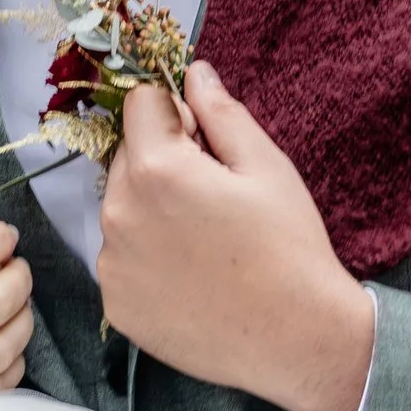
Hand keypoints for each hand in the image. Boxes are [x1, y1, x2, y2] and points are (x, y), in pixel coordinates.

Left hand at [97, 60, 374, 410]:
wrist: (297, 338)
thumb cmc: (289, 247)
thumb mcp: (266, 167)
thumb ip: (221, 114)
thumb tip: (193, 73)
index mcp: (156, 170)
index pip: (141, 104)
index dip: (175, 113)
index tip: (204, 139)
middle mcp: (119, 214)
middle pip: (127, 158)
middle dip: (161, 161)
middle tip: (212, 195)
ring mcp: (113, 265)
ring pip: (121, 211)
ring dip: (150, 211)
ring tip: (204, 241)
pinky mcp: (116, 305)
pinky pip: (121, 261)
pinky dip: (146, 260)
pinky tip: (190, 276)